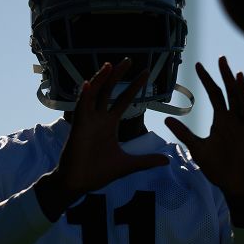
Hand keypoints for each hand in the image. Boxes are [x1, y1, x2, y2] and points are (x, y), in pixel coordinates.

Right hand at [37, 59, 168, 220]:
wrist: (79, 183)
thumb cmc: (99, 172)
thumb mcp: (128, 164)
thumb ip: (146, 161)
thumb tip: (166, 160)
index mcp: (109, 124)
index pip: (124, 100)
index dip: (134, 87)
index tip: (146, 74)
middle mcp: (98, 118)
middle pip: (109, 91)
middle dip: (117, 75)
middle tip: (128, 60)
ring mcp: (87, 121)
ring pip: (94, 94)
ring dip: (101, 79)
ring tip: (110, 65)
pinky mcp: (78, 127)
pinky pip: (80, 107)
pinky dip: (84, 95)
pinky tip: (89, 83)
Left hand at [165, 57, 243, 198]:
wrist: (233, 184)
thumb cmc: (217, 167)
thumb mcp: (196, 148)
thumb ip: (184, 133)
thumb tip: (167, 119)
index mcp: (221, 120)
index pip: (214, 94)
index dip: (207, 79)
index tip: (198, 65)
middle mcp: (233, 118)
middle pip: (229, 92)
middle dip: (224, 75)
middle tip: (220, 58)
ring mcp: (242, 124)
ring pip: (240, 100)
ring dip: (237, 86)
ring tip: (232, 71)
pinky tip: (242, 91)